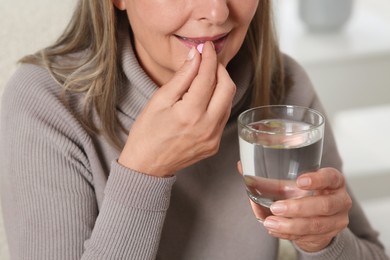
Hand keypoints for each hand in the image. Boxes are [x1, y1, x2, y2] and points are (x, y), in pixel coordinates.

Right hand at [119, 42, 235, 176]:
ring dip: (221, 86)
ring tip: (206, 77)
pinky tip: (206, 98)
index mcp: (190, 114)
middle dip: (220, 70)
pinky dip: (218, 102)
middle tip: (208, 61)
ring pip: (228, 102)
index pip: (208, 77)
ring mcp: (213, 138)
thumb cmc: (147, 133)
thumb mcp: (159, 100)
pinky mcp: (214, 144)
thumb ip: (182, 77)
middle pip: (227, 88)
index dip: (209, 58)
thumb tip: (195, 57)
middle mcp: (207, 127)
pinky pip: (223, 117)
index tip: (207, 48)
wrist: (147, 166)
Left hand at [237, 163, 351, 251]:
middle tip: (276, 207)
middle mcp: (339, 200)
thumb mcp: (290, 184)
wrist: (315, 218)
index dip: (318, 179)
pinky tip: (274, 229)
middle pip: (324, 205)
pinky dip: (288, 233)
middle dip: (298, 207)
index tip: (300, 181)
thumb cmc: (302, 194)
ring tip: (270, 222)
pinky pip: (307, 237)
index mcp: (333, 181)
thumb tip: (242, 166)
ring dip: (290, 224)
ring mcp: (336, 220)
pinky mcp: (327, 236)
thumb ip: (268, 176)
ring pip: (315, 225)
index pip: (331, 177)